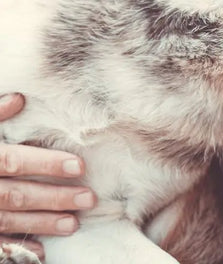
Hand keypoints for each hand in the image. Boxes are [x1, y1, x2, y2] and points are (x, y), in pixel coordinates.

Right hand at [0, 94, 95, 259]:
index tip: (79, 166)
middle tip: (88, 199)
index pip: (16, 161)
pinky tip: (40, 252)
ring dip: (42, 223)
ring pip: (9, 220)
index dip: (47, 164)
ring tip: (73, 224)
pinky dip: (16, 248)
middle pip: (18, 194)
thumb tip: (19, 98)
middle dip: (54, 198)